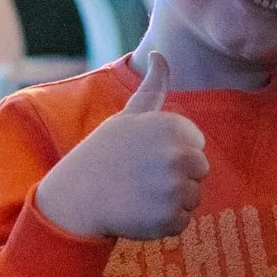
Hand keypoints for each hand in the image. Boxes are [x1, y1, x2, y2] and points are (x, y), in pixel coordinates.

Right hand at [35, 51, 207, 239]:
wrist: (76, 198)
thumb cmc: (105, 153)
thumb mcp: (129, 115)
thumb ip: (153, 87)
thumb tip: (161, 53)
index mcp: (172, 126)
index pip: (197, 144)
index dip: (173, 151)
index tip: (146, 156)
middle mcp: (177, 155)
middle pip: (200, 171)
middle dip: (177, 177)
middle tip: (143, 178)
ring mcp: (174, 188)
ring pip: (193, 197)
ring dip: (171, 200)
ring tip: (140, 194)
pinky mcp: (169, 219)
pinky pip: (182, 222)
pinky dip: (164, 223)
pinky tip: (139, 213)